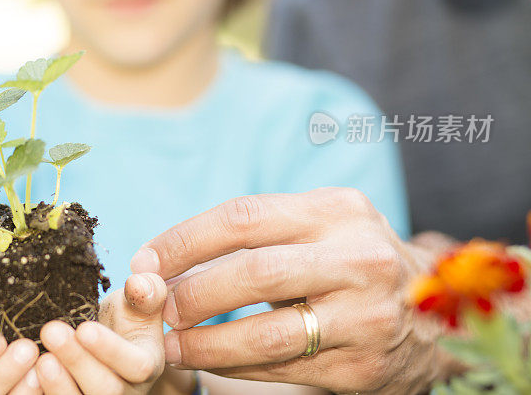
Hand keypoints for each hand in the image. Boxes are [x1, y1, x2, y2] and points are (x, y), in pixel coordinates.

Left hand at [35, 273, 167, 394]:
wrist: (105, 343)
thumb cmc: (122, 321)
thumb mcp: (137, 304)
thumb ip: (146, 292)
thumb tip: (137, 283)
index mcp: (146, 365)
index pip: (137, 365)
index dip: (111, 349)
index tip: (84, 328)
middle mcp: (126, 392)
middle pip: (106, 390)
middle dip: (77, 361)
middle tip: (51, 331)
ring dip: (58, 384)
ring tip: (40, 359)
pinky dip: (39, 393)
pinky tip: (25, 375)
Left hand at [130, 188, 451, 393]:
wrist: (433, 313)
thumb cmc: (351, 258)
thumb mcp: (321, 223)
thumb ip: (261, 230)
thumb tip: (168, 255)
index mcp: (336, 210)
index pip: (243, 217)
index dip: (183, 240)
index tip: (147, 261)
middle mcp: (357, 257)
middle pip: (252, 273)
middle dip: (190, 293)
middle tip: (156, 307)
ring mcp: (365, 315)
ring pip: (265, 333)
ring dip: (204, 343)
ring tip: (170, 345)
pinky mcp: (363, 365)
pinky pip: (282, 370)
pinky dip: (234, 367)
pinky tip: (209, 363)